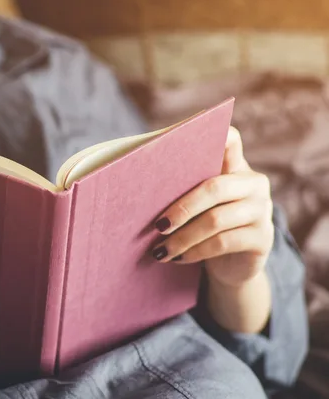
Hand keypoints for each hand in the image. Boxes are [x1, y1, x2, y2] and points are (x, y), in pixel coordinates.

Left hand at [150, 126, 273, 332]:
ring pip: (216, 220)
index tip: (190, 134)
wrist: (233, 265)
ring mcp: (262, 210)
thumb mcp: (196, 204)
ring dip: (182, 237)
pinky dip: (195, 251)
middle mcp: (254, 183)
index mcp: (235, 167)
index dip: (216, 133)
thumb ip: (181, 187)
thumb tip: (135, 181)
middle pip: (214, 187)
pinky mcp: (263, 239)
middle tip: (157, 225)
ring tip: (160, 251)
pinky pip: (223, 243)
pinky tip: (178, 258)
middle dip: (181, 207)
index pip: (230, 139)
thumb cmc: (204, 225)